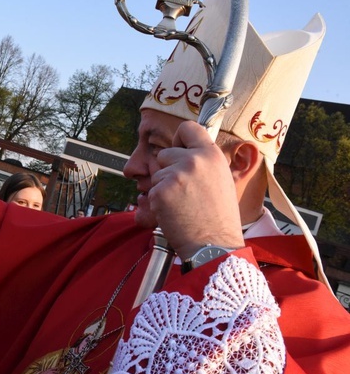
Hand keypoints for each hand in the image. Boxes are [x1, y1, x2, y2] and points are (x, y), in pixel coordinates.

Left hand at [149, 121, 244, 258]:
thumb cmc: (218, 217)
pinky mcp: (160, 192)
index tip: (180, 148)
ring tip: (183, 205)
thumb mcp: (221, 179)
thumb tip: (186, 150)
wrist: (213, 245)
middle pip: (166, 153)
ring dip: (164, 187)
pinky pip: (152, 191)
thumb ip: (203, 162)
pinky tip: (174, 213)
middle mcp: (193, 161)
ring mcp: (175, 175)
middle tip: (186, 191)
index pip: (188, 128)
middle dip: (170, 169)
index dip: (181, 138)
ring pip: (157, 174)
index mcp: (211, 155)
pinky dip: (159, 202)